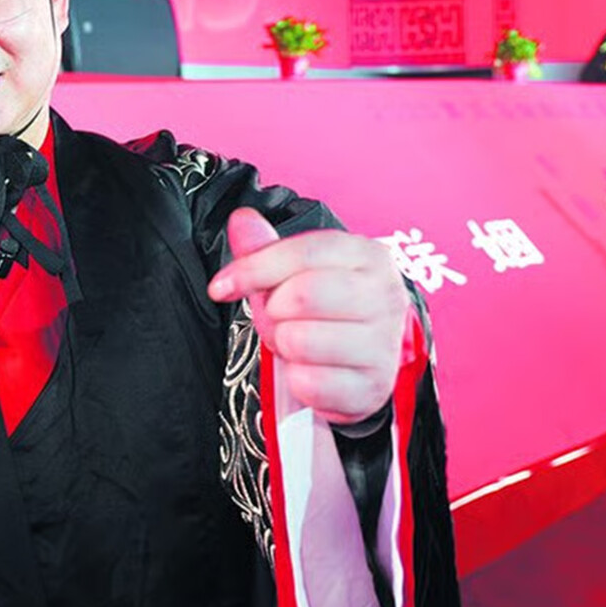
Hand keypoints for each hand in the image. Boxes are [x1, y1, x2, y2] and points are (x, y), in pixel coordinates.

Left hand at [207, 208, 407, 425]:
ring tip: (296, 344)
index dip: (253, 269)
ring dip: (284, 345)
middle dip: (274, 311)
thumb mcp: (294, 273)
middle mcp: (385, 297)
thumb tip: (242, 219)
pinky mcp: (373, 388)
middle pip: (303, 295)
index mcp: (367, 256)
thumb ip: (265, 247)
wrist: (359, 364)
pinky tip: (309, 371)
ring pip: (302, 340)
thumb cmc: (323, 311)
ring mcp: (384, 345)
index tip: (220, 287)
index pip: (302, 252)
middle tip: (279, 319)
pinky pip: (309, 383)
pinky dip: (296, 380)